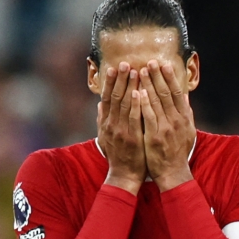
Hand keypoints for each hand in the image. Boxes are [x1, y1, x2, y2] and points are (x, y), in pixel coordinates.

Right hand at [97, 62, 146, 194]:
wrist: (124, 175)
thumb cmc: (119, 155)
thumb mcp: (106, 136)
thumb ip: (102, 119)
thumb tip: (99, 103)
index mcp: (106, 123)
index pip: (107, 98)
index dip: (110, 82)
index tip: (113, 67)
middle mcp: (111, 124)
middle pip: (115, 97)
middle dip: (120, 79)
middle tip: (124, 62)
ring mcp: (121, 131)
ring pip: (125, 105)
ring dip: (129, 87)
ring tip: (134, 71)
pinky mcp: (132, 138)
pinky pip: (134, 118)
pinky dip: (136, 105)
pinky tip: (140, 92)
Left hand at [141, 60, 195, 190]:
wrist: (173, 173)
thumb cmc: (178, 152)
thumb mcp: (188, 132)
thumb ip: (186, 114)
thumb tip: (185, 97)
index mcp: (184, 118)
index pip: (177, 93)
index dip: (170, 78)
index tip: (164, 64)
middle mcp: (176, 121)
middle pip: (166, 94)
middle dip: (157, 76)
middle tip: (150, 62)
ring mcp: (165, 128)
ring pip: (156, 102)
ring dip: (147, 85)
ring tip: (140, 71)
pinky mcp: (154, 136)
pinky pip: (148, 116)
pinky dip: (143, 103)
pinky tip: (137, 91)